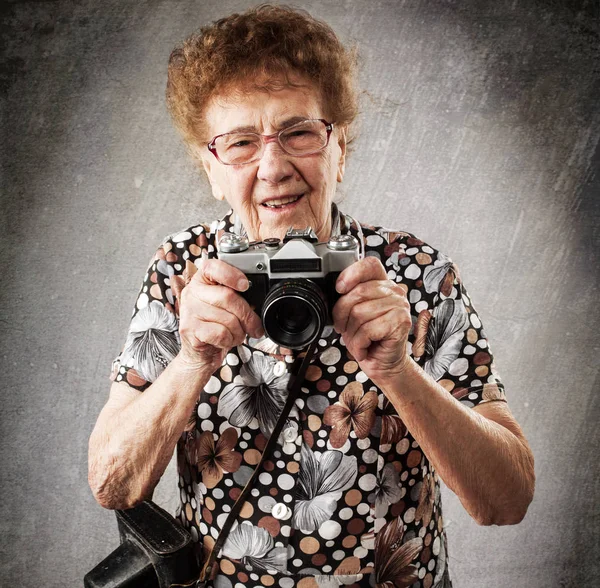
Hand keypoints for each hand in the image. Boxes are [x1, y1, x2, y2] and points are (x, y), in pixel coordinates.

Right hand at [177, 258, 263, 371]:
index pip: (213, 267)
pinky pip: (221, 333)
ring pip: (228, 318)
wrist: (200, 353)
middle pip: (228, 297)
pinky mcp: (190, 330)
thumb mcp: (226, 307)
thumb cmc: (215, 326)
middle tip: (254, 325)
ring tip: (236, 334)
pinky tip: (226, 340)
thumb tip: (258, 304)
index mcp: (201, 281)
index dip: (231, 274)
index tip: (245, 285)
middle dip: (247, 315)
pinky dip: (229, 340)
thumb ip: (237, 298)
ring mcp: (189, 311)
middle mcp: (192, 293)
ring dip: (239, 331)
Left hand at [332, 256, 411, 384]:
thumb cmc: (368, 339)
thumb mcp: (353, 314)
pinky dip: (359, 343)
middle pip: (358, 292)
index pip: (369, 265)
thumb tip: (336, 293)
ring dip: (352, 333)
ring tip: (358, 340)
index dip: (351, 274)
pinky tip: (365, 347)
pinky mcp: (401, 322)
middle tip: (345, 328)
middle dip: (343, 315)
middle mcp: (394, 291)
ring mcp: (400, 306)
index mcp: (383, 284)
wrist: (383, 363)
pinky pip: (368, 329)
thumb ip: (349, 298)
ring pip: (360, 313)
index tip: (340, 289)